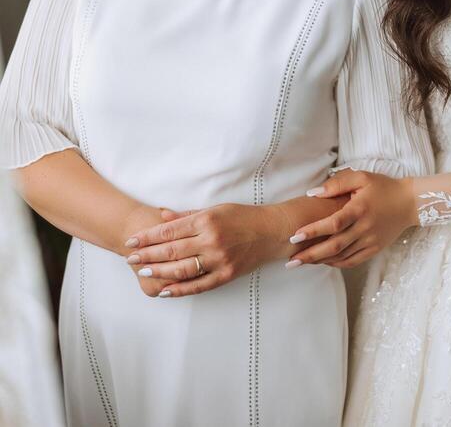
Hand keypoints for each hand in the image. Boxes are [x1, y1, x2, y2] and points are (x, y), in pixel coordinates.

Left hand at [122, 203, 286, 297]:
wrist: (271, 232)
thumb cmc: (243, 216)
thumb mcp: (215, 209)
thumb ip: (187, 215)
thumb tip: (162, 215)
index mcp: (207, 220)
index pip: (170, 230)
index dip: (148, 237)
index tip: (132, 241)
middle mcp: (211, 240)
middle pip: (172, 250)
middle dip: (148, 255)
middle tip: (130, 258)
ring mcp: (219, 260)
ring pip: (182, 269)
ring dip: (159, 272)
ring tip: (143, 272)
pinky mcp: (226, 275)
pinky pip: (199, 285)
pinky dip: (180, 289)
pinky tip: (165, 290)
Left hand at [287, 169, 417, 269]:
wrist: (409, 203)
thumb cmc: (383, 187)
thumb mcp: (361, 177)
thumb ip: (337, 184)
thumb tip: (313, 193)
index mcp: (359, 209)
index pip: (333, 223)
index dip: (313, 230)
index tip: (295, 235)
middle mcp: (364, 228)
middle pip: (334, 246)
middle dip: (310, 254)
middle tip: (291, 260)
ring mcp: (370, 241)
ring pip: (342, 256)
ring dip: (320, 261)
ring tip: (301, 262)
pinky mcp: (375, 249)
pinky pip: (353, 261)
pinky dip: (337, 263)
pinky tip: (324, 262)